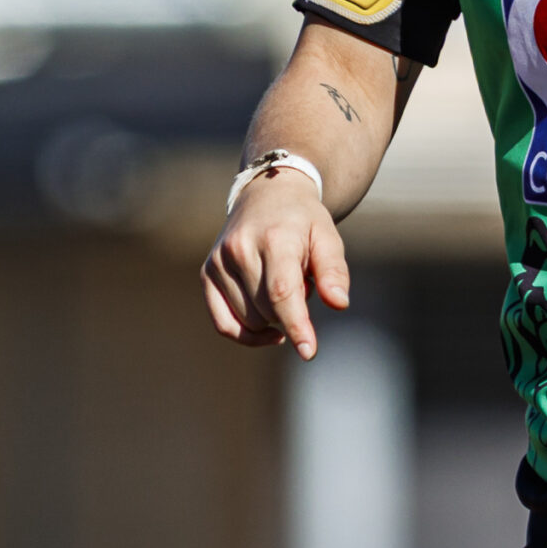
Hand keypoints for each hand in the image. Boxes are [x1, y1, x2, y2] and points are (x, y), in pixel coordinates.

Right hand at [200, 168, 350, 358]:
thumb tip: (339, 304)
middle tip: (302, 281)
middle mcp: (239, 249)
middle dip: (292, 311)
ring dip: (272, 317)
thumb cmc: (303, 221)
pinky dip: (246, 334)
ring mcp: (218, 261)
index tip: (308, 351)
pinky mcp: (206, 273)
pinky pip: (223, 323)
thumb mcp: (327, 237)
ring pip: (248, 321)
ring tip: (282, 283)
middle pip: (268, 310)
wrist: (267, 196)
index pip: (282, 292)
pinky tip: (269, 330)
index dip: (296, 325)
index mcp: (273, 238)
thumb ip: (334, 271)